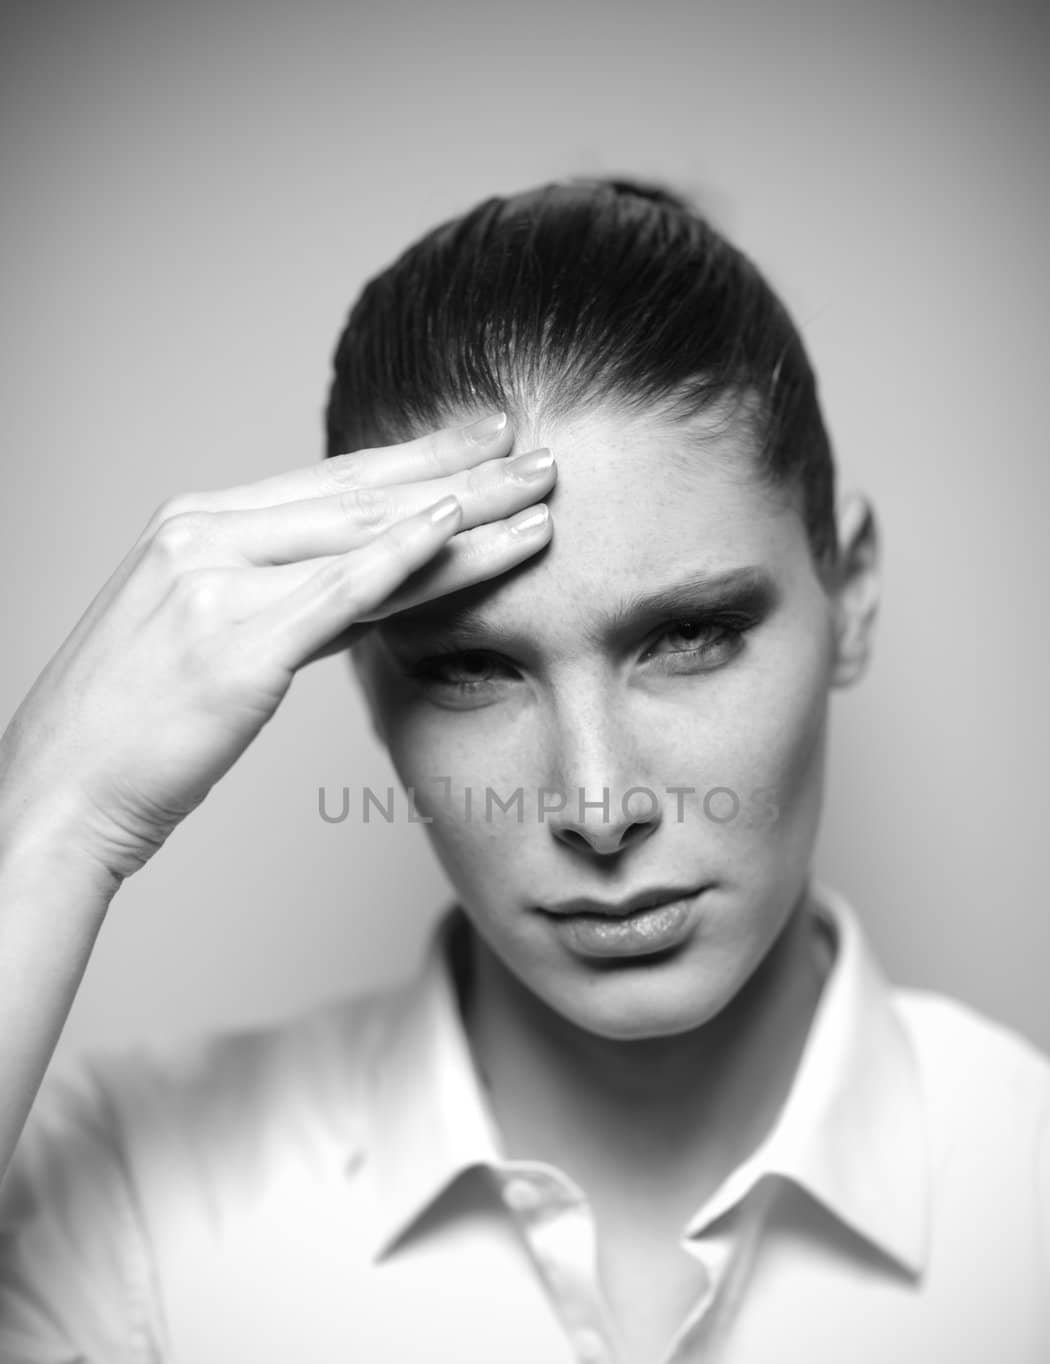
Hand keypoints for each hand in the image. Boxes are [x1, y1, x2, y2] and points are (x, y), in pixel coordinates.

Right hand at [0, 415, 554, 884]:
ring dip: (466, 511)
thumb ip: (288, 601)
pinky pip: (337, 589)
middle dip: (463, 471)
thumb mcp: (204, 638)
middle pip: (361, 493)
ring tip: (539, 495)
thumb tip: (371, 587)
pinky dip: (402, 553)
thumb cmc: (132, 729)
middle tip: (540, 453)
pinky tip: (458, 526)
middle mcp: (204, 534)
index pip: (332, 479)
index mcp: (194, 523)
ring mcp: (216, 582)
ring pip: (367, 533)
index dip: (419, 457)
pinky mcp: (236, 643)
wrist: (61, 790)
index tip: (486, 440)